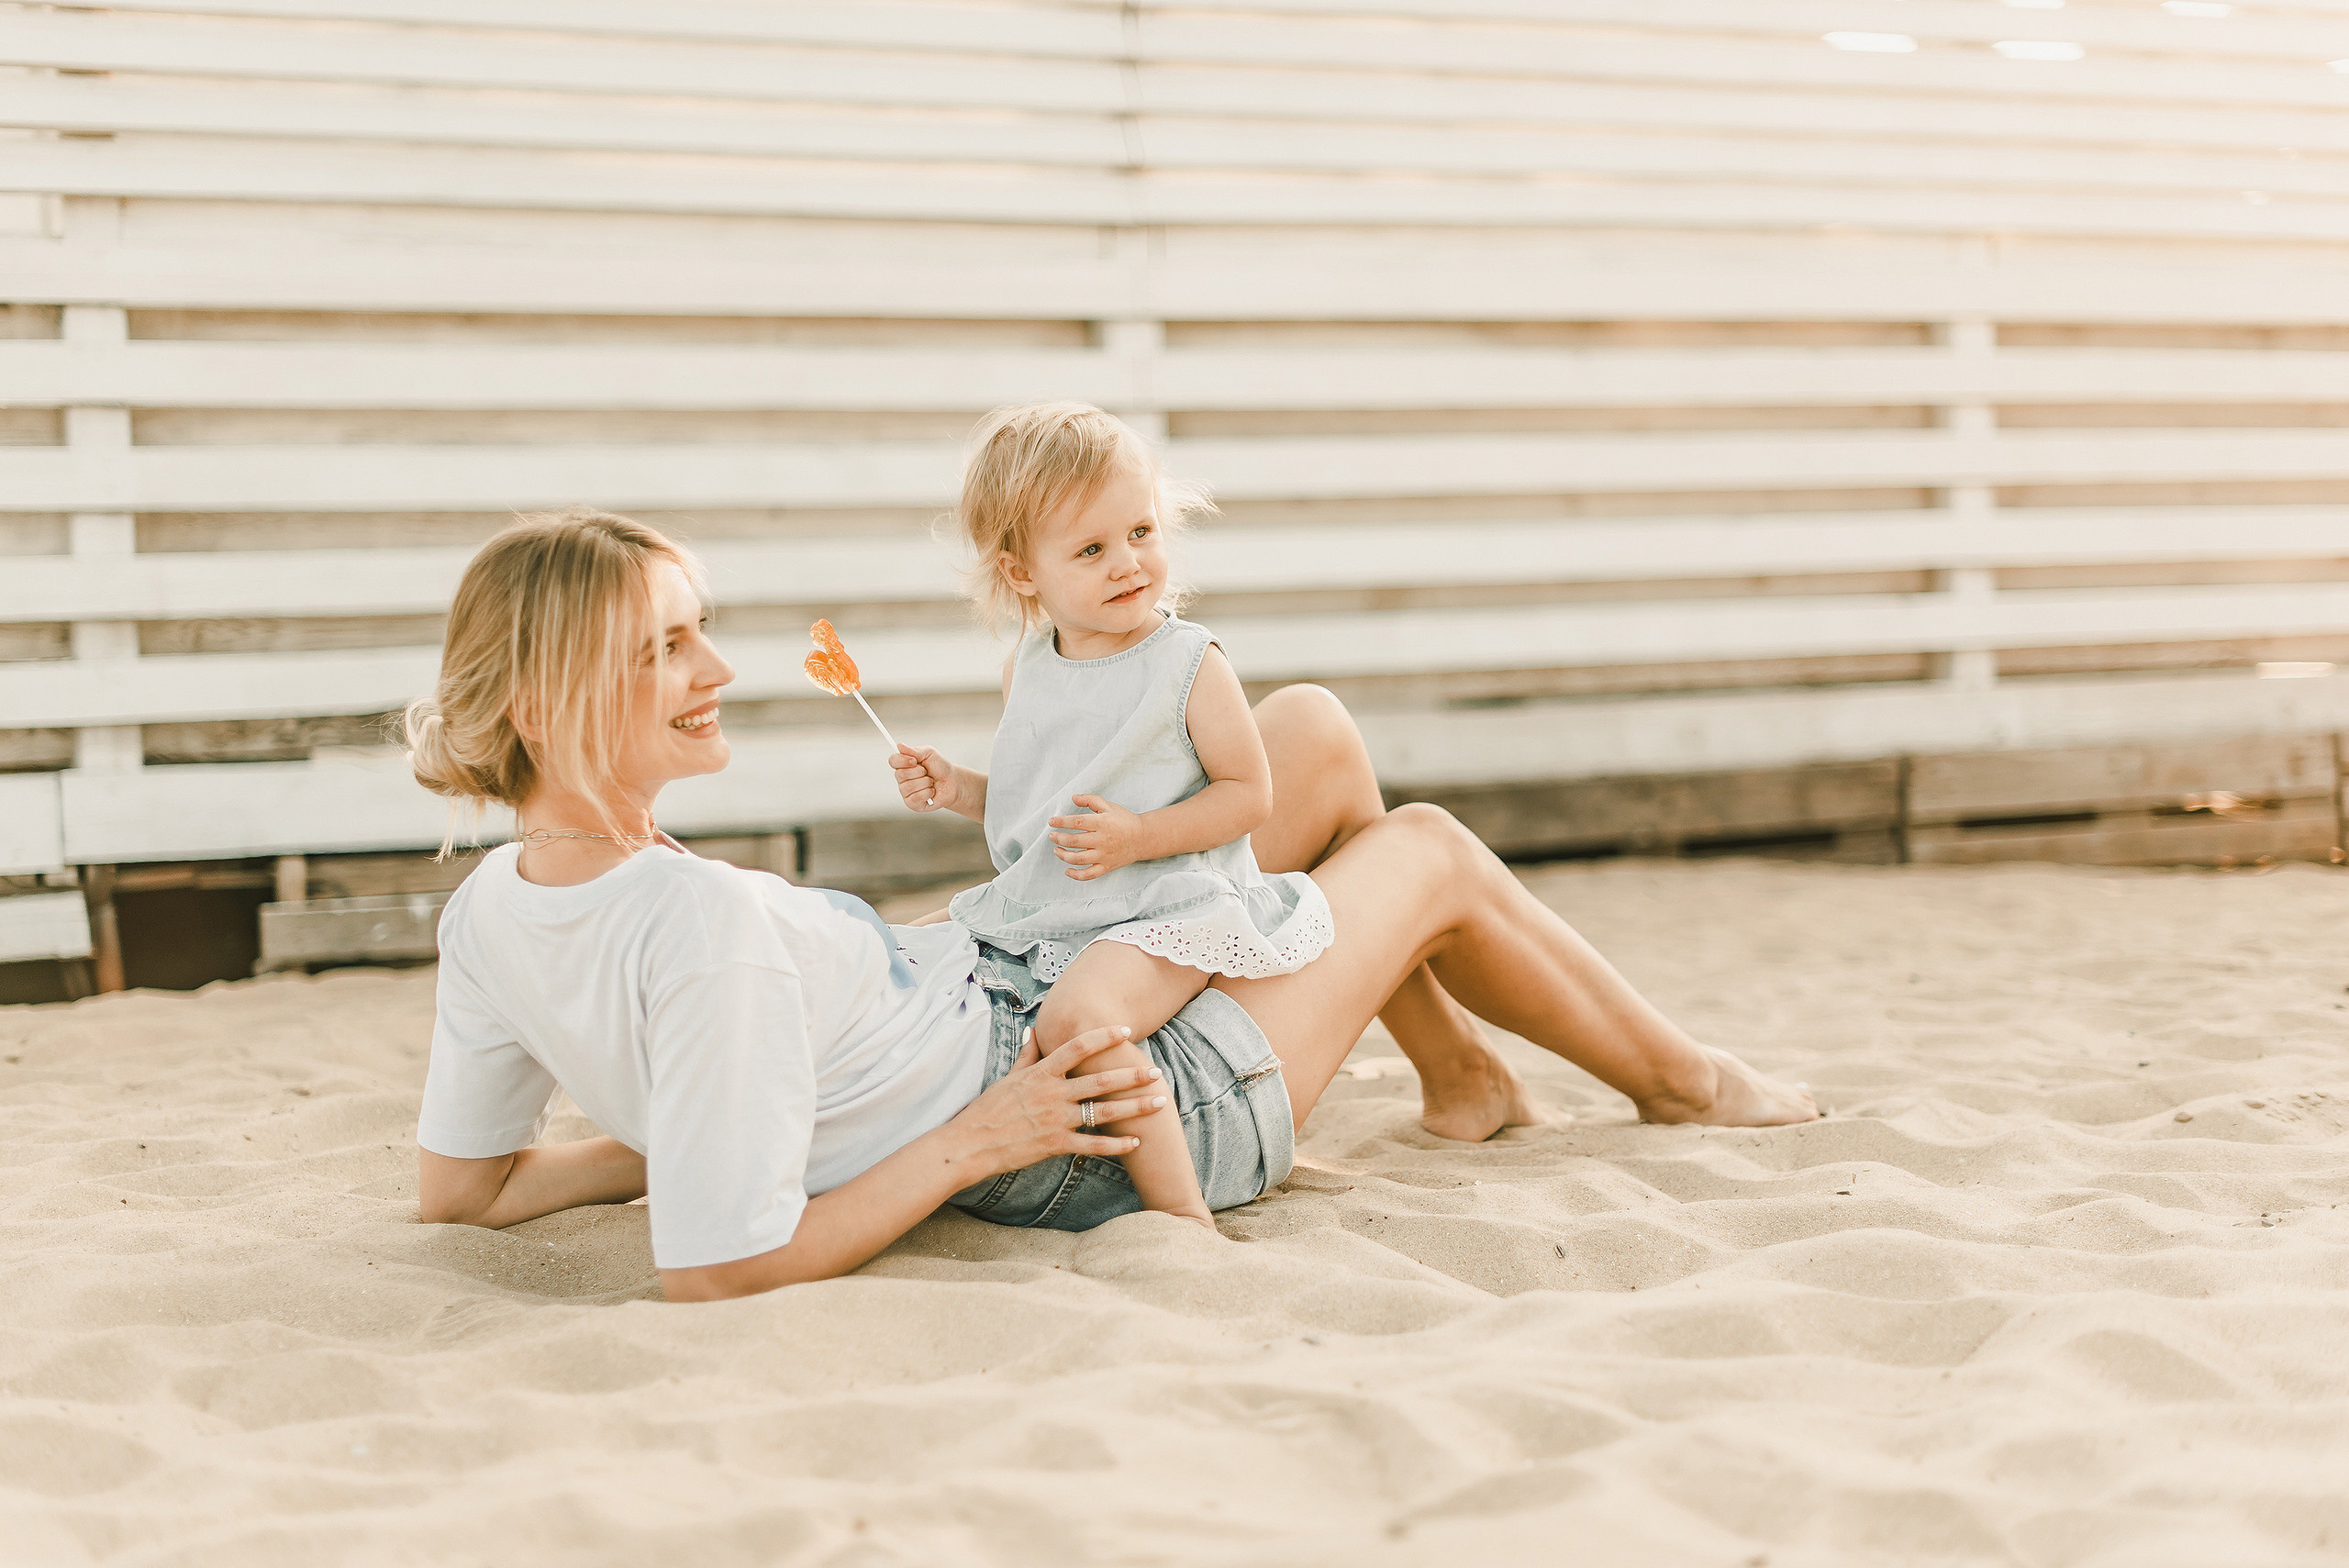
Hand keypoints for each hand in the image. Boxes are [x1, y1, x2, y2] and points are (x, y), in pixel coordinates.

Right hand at [891, 744, 954, 813]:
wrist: (952, 782)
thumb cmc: (940, 767)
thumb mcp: (929, 754)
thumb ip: (914, 750)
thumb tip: (899, 746)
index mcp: (903, 765)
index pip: (893, 761)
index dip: (903, 760)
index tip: (915, 760)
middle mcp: (902, 779)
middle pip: (900, 774)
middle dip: (919, 772)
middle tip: (927, 772)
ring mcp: (906, 792)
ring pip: (909, 786)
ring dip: (925, 782)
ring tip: (931, 782)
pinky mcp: (912, 804)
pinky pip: (916, 797)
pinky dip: (927, 793)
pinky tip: (931, 791)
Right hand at [947, 1025, 1164, 1175]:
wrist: (970, 1143)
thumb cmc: (987, 1109)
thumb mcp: (1008, 1077)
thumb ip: (1027, 1055)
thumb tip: (1034, 1031)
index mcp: (1042, 1073)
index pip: (1078, 1047)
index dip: (1104, 1036)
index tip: (1126, 1030)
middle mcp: (1053, 1094)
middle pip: (1101, 1080)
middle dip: (1133, 1076)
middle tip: (1157, 1071)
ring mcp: (1056, 1119)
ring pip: (1104, 1112)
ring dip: (1135, 1107)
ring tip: (1159, 1102)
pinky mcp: (1055, 1145)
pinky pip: (1092, 1145)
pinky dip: (1116, 1145)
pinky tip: (1136, 1142)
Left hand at [1049, 794, 1149, 880]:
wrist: (1143, 838)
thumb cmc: (1124, 820)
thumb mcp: (1109, 806)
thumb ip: (1090, 800)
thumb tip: (1073, 797)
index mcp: (1103, 823)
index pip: (1077, 822)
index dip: (1061, 822)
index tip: (1052, 822)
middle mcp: (1102, 840)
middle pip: (1074, 841)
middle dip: (1059, 838)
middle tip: (1052, 836)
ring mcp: (1104, 855)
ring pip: (1079, 859)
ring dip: (1064, 855)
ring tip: (1056, 850)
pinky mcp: (1107, 866)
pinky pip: (1089, 874)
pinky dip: (1076, 875)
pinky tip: (1067, 870)